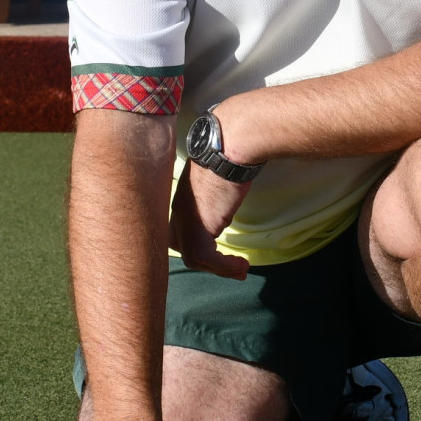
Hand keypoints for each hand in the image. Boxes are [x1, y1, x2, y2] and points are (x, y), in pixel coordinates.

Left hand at [170, 160, 250, 278]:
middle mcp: (179, 212)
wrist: (228, 149)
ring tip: (242, 270)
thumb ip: (216, 193)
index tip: (219, 257)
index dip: (197, 248)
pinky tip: (242, 264)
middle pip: (184, 249)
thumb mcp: (217, 177)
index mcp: (182, 200)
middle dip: (209, 264)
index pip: (179, 234)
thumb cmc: (228, 155)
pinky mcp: (199, 227)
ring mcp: (186, 220)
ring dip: (220, 269)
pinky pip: (207, 257)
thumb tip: (228, 198)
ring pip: (194, 257)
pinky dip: (225, 266)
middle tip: (234, 271)